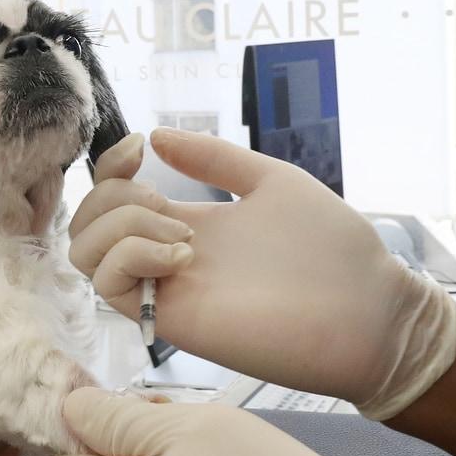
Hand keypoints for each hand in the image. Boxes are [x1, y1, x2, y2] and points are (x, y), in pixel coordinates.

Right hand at [69, 129, 455, 419]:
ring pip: (87, 255)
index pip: (117, 196)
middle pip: (89, 225)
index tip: (140, 147)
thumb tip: (157, 135)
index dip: (111, 166)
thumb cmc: (333, 246)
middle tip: (167, 201)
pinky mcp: (174, 320)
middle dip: (110, 195)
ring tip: (181, 232)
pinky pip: (111, 286)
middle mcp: (170, 256)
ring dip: (120, 226)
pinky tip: (181, 253)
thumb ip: (215, 158)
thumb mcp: (271, 181)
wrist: (368, 308)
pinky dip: (129, 255)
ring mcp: (169, 289)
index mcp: (192, 223)